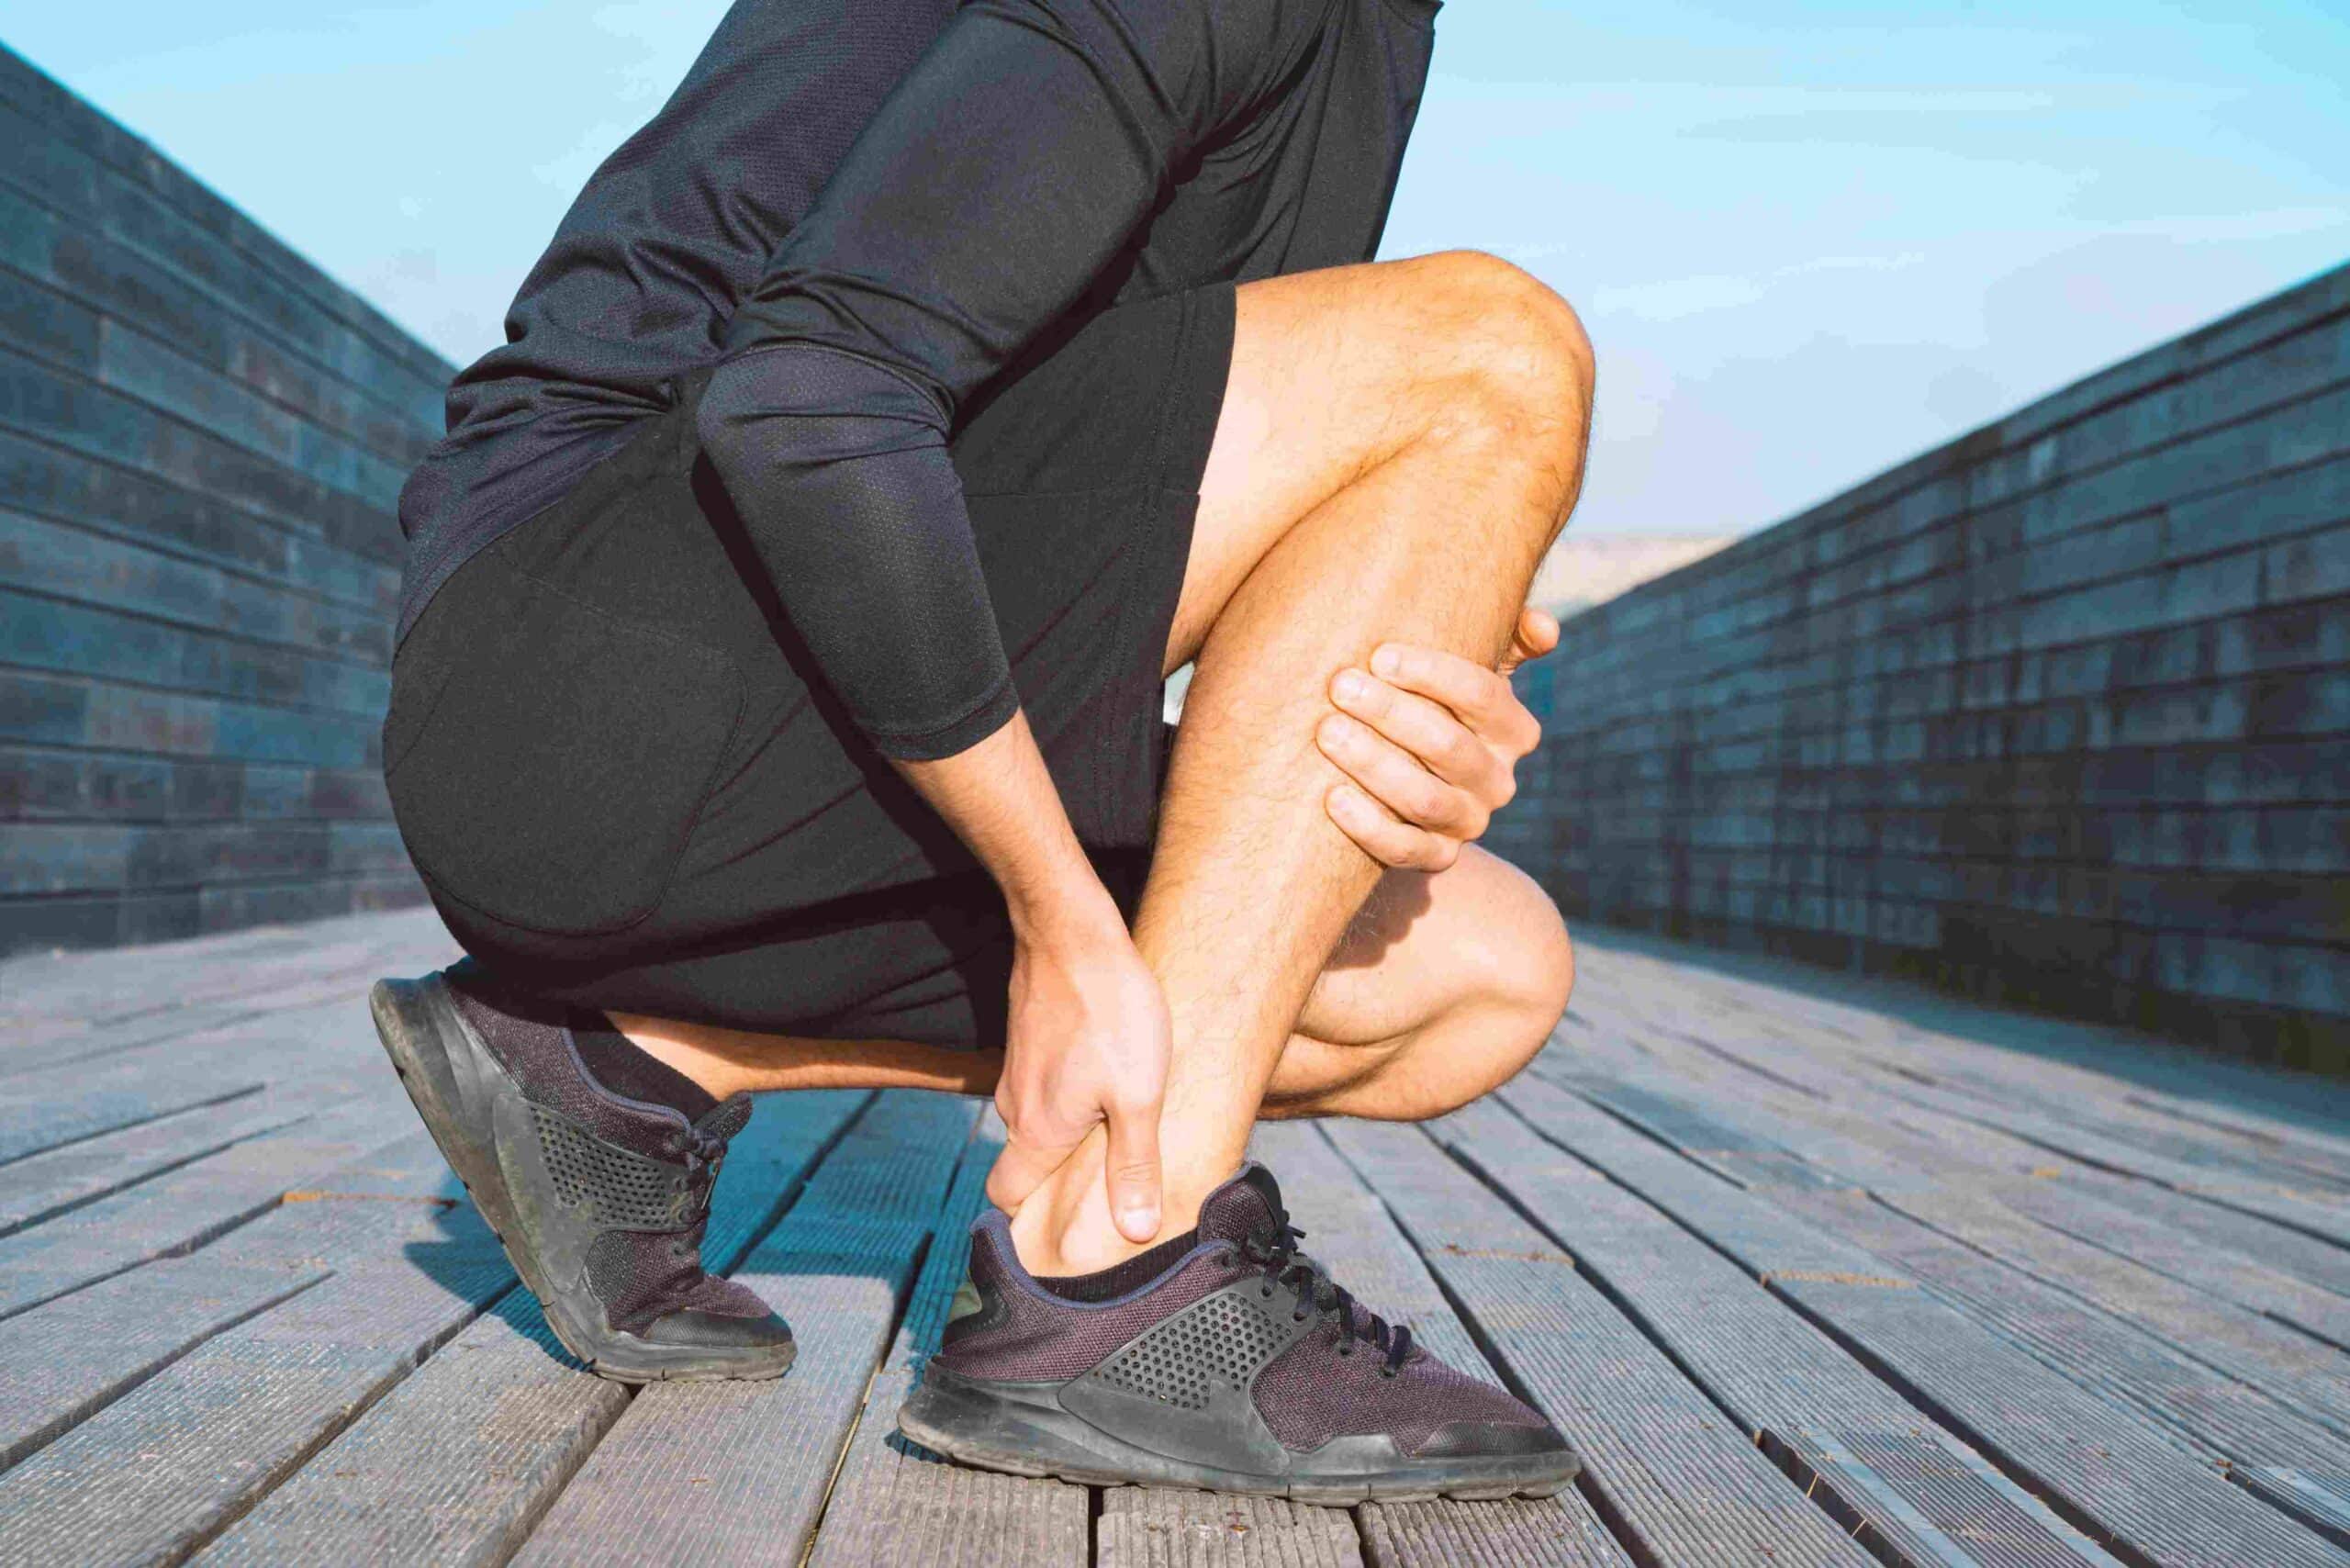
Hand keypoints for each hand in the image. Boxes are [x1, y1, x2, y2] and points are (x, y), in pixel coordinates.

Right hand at [985, 917, 1170, 1243]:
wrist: (1072, 933)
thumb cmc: (1110, 1012)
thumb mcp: (1138, 1096)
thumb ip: (1135, 1166)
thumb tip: (1136, 1231)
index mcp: (1037, 1132)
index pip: (1006, 1197)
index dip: (1027, 1219)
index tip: (1062, 1227)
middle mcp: (1016, 1105)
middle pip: (1024, 1162)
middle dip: (1058, 1177)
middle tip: (1108, 1179)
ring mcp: (1019, 1070)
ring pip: (1037, 1121)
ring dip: (1070, 1131)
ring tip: (1118, 1127)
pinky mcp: (1030, 1041)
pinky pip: (1044, 1086)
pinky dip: (1069, 1095)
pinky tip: (1108, 1079)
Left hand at [1314, 606, 1556, 871]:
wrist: (1404, 784)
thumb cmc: (1430, 704)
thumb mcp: (1468, 668)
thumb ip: (1504, 636)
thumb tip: (1543, 627)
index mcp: (1513, 729)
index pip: (1481, 696)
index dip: (1431, 674)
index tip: (1379, 655)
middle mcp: (1498, 780)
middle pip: (1447, 746)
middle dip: (1389, 712)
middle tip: (1339, 686)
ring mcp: (1468, 823)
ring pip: (1424, 799)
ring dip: (1373, 763)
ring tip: (1327, 732)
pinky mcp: (1435, 858)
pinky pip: (1404, 849)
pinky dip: (1367, 825)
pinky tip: (1332, 796)